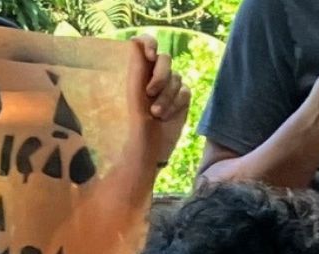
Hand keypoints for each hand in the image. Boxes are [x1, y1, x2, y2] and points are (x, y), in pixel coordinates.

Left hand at [135, 37, 189, 168]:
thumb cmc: (134, 121)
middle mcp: (154, 74)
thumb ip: (137, 67)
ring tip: (156, 114)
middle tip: (150, 93)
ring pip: (176, 78)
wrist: (148, 146)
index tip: (150, 55)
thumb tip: (136, 42)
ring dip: (167, 96)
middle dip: (160, 76)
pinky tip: (167, 116)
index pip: (146, 42)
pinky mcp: (182, 99)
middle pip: (165, 59)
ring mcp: (169, 87)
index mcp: (138, 68)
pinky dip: (176, 103)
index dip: (150, 43)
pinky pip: (185, 91)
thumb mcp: (132, 92)